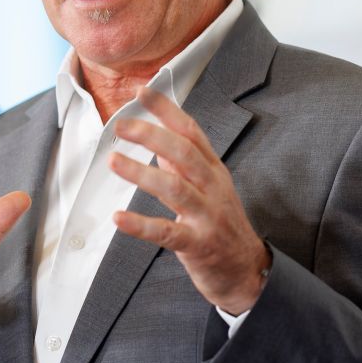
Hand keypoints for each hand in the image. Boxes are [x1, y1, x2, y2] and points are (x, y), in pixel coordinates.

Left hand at [110, 89, 270, 313]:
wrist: (247, 271)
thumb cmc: (222, 226)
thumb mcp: (208, 189)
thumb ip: (182, 165)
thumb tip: (156, 138)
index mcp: (214, 171)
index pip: (191, 132)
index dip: (167, 110)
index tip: (143, 91)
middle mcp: (213, 188)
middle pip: (184, 153)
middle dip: (152, 135)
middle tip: (121, 126)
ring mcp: (207, 217)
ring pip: (175, 188)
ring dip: (142, 173)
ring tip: (113, 161)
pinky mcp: (198, 245)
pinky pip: (167, 233)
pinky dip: (141, 225)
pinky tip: (119, 218)